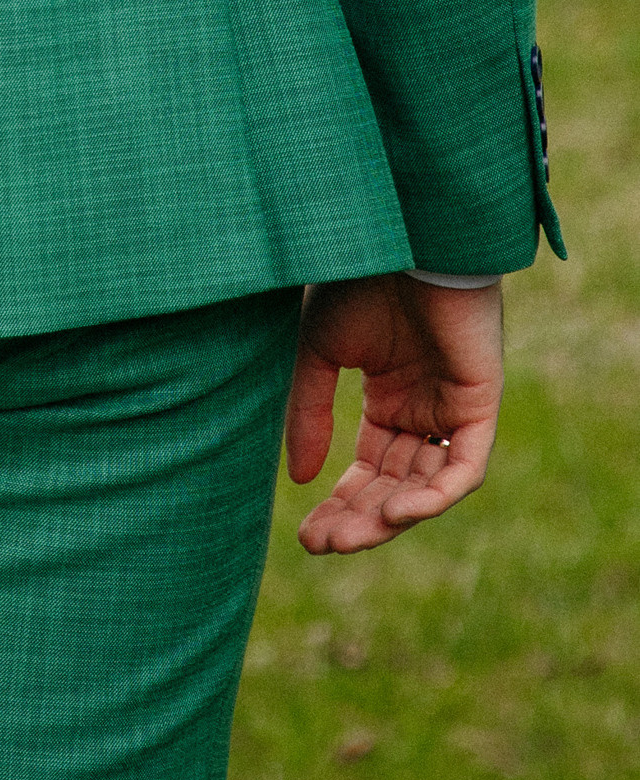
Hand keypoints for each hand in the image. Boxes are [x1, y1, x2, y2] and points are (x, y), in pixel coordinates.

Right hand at [288, 274, 504, 554]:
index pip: (368, 470)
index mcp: (389, 398)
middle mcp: (424, 410)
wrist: (398, 233)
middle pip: (395, 486)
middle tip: (321, 545)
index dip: (340, 505)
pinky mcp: (480, 402)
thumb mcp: (318, 353)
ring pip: (428, 486)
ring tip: (349, 536)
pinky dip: (433, 496)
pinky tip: (395, 510)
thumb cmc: (356, 280)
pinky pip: (464, 468)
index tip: (305, 538)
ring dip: (390, 516)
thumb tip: (300, 481)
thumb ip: (310, 413)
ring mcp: (453, 408)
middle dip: (359, 520)